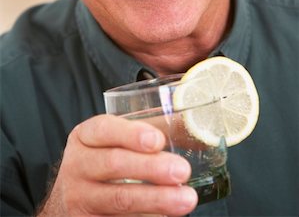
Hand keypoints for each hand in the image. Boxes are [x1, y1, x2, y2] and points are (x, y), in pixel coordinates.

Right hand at [38, 114, 197, 215]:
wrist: (72, 198)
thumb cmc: (103, 160)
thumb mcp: (114, 140)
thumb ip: (147, 132)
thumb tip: (192, 126)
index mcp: (84, 136)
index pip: (104, 129)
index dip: (131, 134)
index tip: (158, 140)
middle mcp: (77, 165)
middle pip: (114, 163)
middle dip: (151, 167)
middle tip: (182, 170)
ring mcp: (79, 198)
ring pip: (119, 199)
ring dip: (156, 199)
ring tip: (186, 199)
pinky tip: (165, 216)